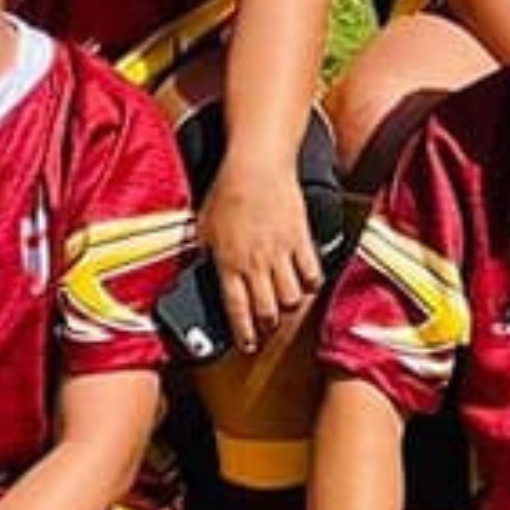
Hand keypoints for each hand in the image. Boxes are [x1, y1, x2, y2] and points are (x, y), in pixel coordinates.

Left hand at [193, 156, 322, 355]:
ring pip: (292, 299)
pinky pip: (312, 273)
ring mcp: (281, 253)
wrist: (257, 165)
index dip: (243, 335)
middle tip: (266, 328)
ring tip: (284, 305)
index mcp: (228, 263)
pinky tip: (304, 283)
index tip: (247, 345)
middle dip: (267, 327)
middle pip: (267, 312)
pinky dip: (310, 284)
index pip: (237, 312)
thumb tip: (197, 275)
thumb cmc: (227, 191)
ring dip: (288, 307)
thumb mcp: (202, 227)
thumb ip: (202, 256)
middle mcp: (256, 263)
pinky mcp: (302, 239)